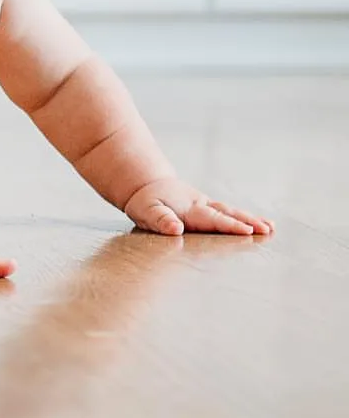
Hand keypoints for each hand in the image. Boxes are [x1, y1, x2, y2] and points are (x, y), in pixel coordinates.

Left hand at [123, 178, 273, 236]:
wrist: (147, 185)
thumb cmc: (146, 203)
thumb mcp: (146, 211)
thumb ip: (160, 220)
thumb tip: (175, 229)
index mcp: (189, 209)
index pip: (212, 219)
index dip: (230, 226)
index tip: (247, 231)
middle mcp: (202, 206)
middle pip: (228, 214)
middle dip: (247, 222)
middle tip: (267, 230)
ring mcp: (207, 206)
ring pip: (232, 212)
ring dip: (251, 220)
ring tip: (270, 228)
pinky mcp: (209, 209)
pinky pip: (229, 214)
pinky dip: (246, 219)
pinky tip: (262, 225)